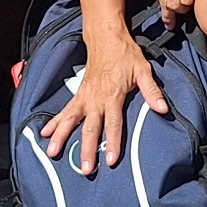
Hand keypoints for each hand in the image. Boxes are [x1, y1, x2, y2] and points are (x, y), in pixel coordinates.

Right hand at [38, 32, 166, 172]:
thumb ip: (152, 91)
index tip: (110, 160)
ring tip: (53, 153)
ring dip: (61, 137)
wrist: (106, 37)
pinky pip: (64, 110)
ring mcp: (84, 97)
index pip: (113, 123)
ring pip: (70, 120)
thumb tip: (162, 109)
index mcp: (112, 95)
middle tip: (85, 169)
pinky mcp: (78, 95)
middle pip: (90, 128)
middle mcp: (95, 99)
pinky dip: (54, 122)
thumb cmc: (125, 54)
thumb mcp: (143, 70)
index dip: (112, 142)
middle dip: (86, 149)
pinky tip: (44, 133)